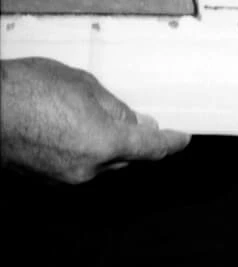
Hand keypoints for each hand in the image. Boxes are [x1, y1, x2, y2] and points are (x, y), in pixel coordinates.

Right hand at [0, 57, 189, 183]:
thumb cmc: (28, 90)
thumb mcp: (84, 87)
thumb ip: (116, 109)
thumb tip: (135, 122)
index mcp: (104, 144)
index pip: (151, 148)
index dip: (171, 142)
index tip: (181, 139)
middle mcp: (87, 169)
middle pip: (126, 158)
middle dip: (133, 140)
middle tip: (137, 120)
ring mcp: (62, 178)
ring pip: (100, 163)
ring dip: (105, 146)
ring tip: (92, 118)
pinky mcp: (43, 180)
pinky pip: (76, 166)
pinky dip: (82, 151)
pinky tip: (72, 130)